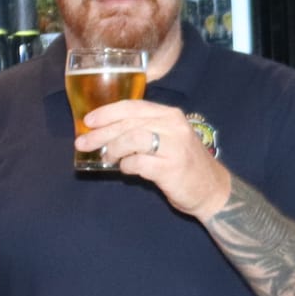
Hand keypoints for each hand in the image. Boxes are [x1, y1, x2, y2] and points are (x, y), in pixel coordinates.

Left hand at [78, 99, 232, 218]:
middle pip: (129, 123)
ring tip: (106, 157)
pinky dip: (127, 166)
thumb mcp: (167, 138)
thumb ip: (143, 131)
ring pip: (132, 139)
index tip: (88, 121)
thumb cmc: (184, 163)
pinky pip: (139, 163)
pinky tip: (126, 169)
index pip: (133, 106)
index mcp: (170, 115)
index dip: (107, 112)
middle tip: (82, 143)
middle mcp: (173, 126)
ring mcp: (174, 146)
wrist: (211, 189)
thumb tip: (106, 133)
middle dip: (101, 133)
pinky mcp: (171, 168)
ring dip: (113, 148)